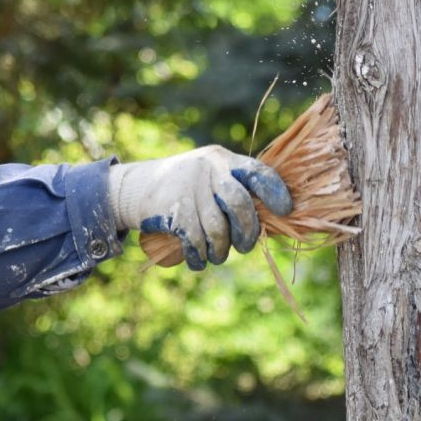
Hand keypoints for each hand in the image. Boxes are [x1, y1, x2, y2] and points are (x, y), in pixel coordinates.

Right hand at [109, 145, 293, 269]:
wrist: (135, 187)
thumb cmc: (184, 188)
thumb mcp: (209, 177)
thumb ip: (235, 191)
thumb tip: (268, 223)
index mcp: (223, 160)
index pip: (256, 171)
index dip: (275, 191)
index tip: (285, 210)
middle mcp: (207, 169)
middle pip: (239, 203)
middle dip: (247, 231)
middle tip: (245, 246)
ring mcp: (189, 188)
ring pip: (217, 229)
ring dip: (221, 250)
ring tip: (218, 255)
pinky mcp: (173, 209)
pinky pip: (195, 241)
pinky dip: (199, 257)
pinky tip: (199, 261)